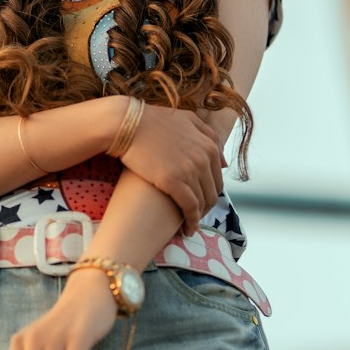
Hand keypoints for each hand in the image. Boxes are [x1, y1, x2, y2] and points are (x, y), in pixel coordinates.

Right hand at [118, 104, 223, 234]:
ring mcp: (190, 170)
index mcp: (209, 145)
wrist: (126, 124)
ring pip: (202, 202)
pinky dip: (191, 221)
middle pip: (212, 192)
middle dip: (206, 206)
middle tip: (195, 215)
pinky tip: (187, 229)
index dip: (210, 192)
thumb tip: (223, 162)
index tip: (201, 200)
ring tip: (190, 224)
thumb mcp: (187, 120)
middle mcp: (204, 158)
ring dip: (198, 216)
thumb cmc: (152, 121)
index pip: (217, 177)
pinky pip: (190, 208)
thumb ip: (209, 136)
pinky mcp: (174, 182)